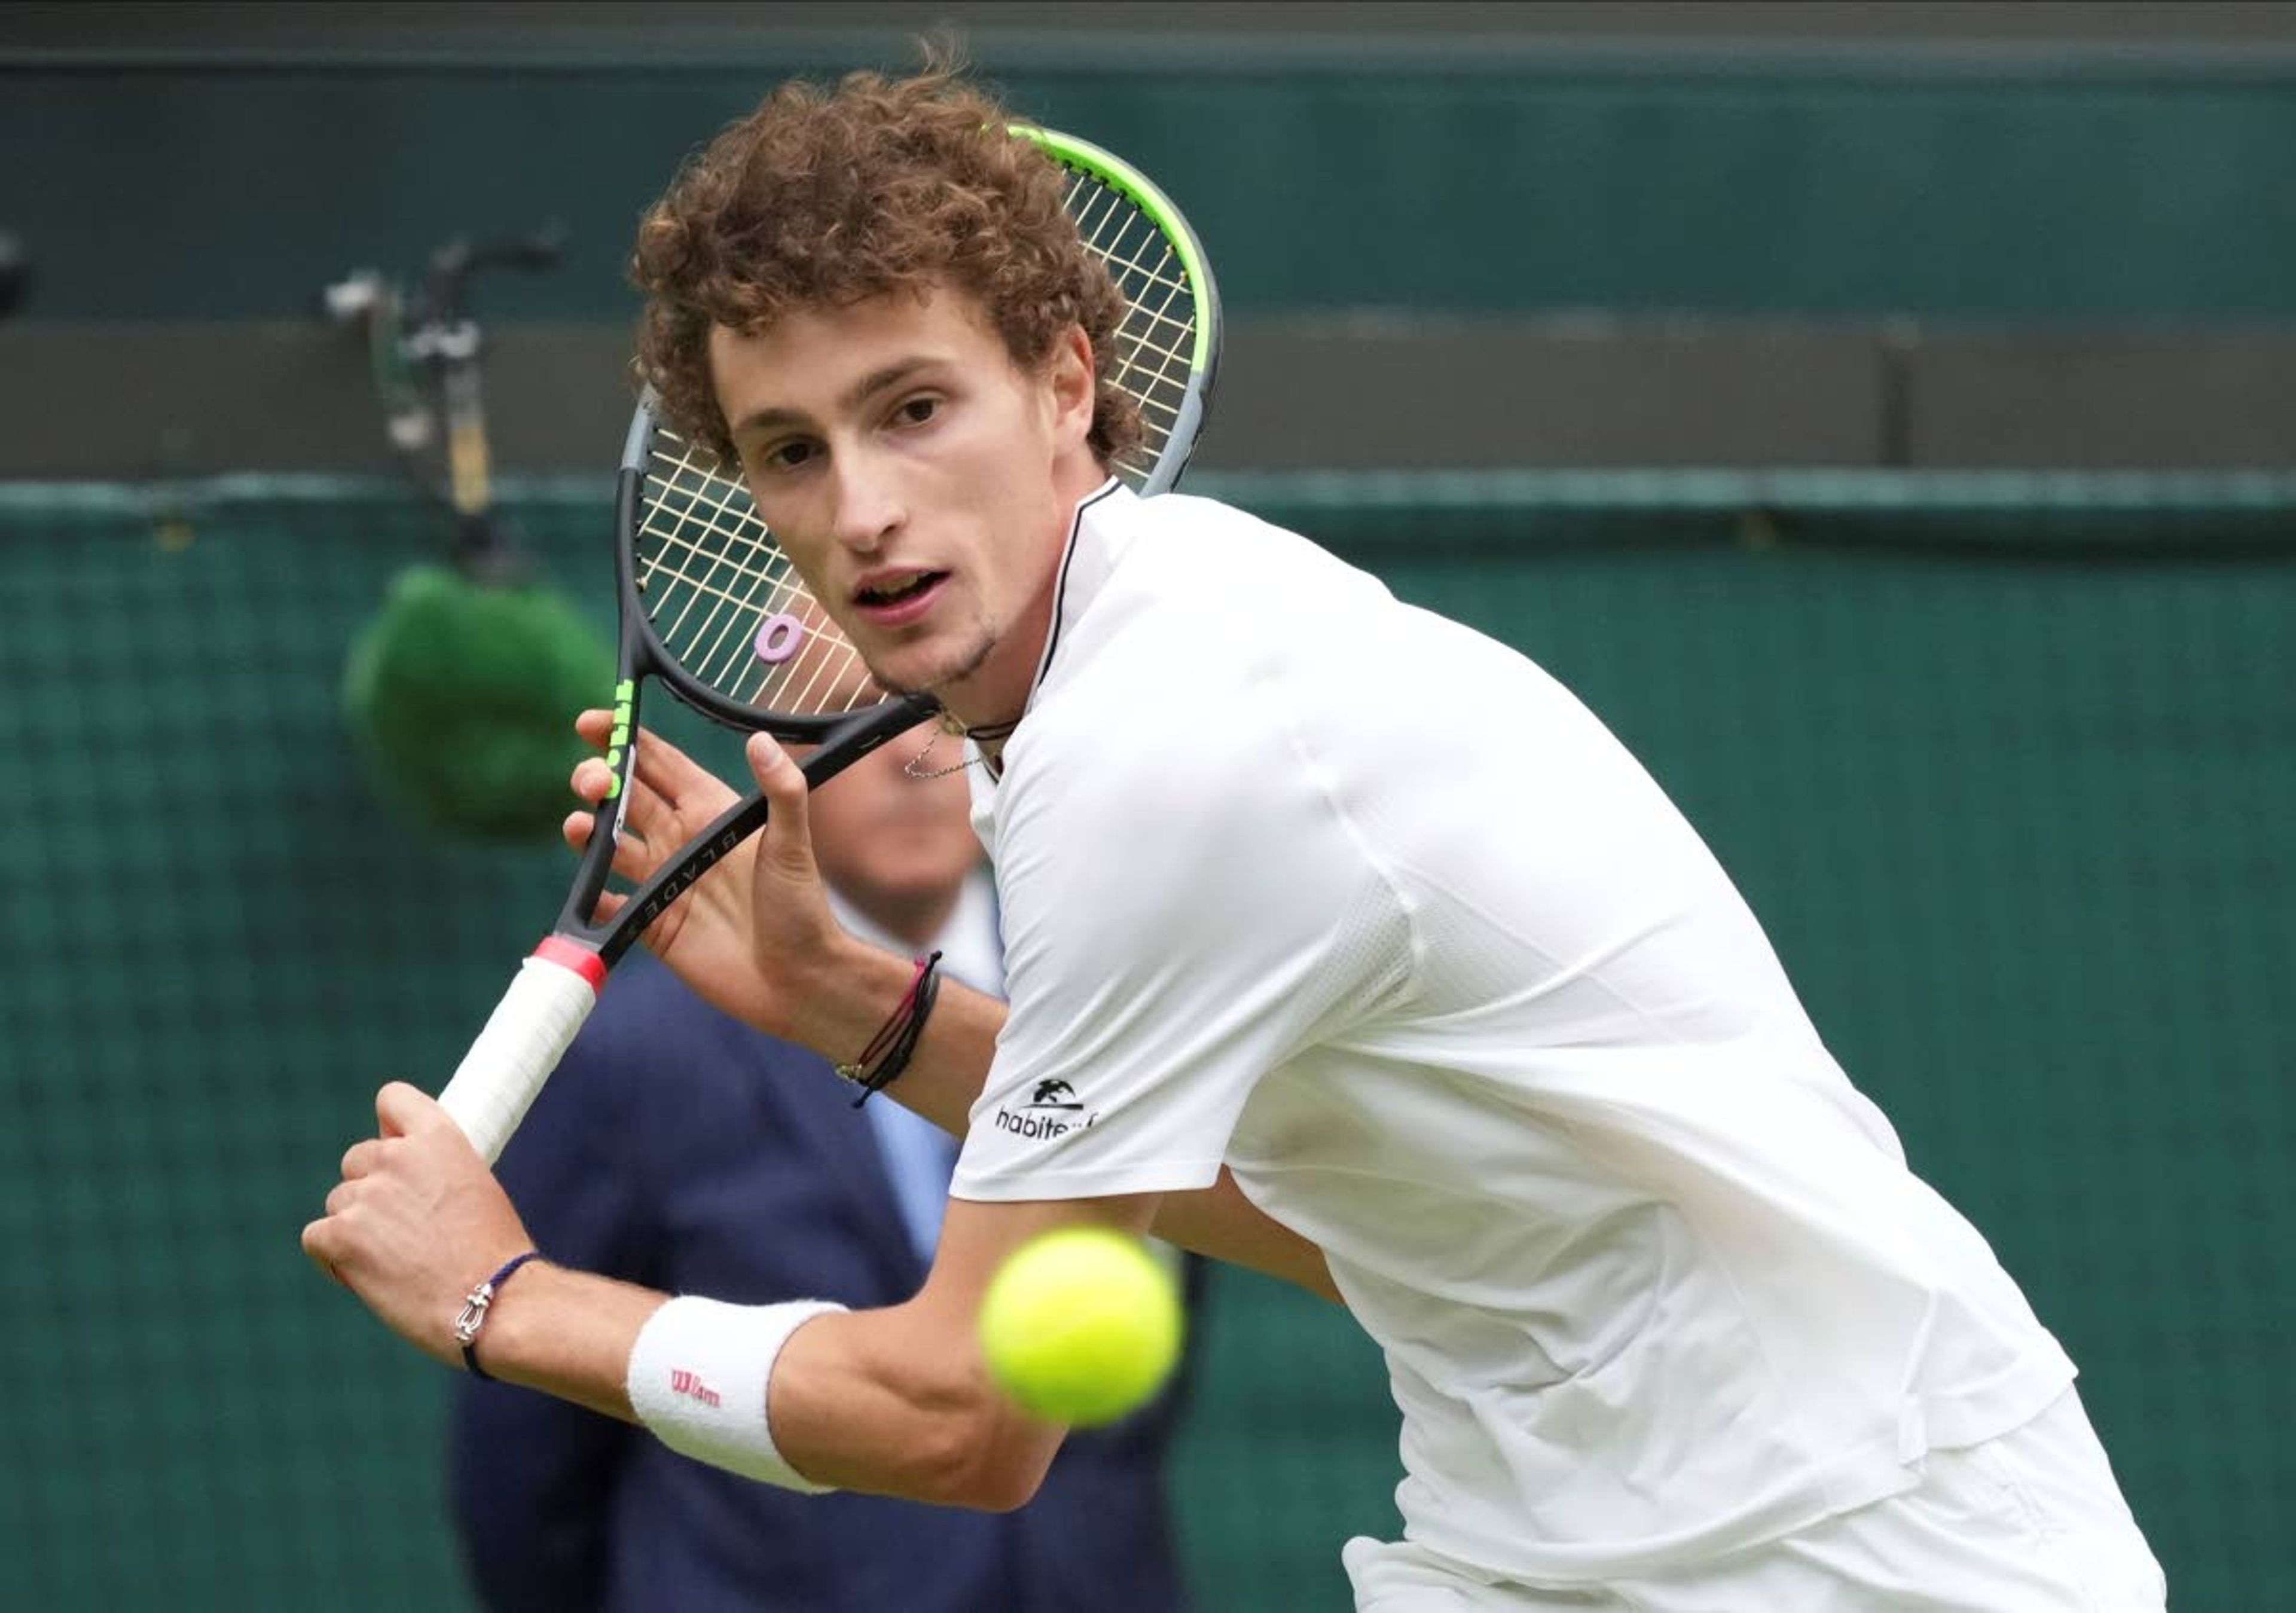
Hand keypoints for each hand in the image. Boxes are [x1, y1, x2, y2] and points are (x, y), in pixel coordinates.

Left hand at [301, 1083, 534, 1365]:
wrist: (497, 1303)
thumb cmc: (494, 1256)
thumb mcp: (474, 1187)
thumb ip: (432, 1169)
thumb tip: (392, 1175)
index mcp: (439, 1136)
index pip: (391, 1099)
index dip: (390, 1130)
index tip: (400, 1159)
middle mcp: (397, 1156)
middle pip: (356, 1160)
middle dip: (371, 1192)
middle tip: (404, 1233)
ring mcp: (366, 1195)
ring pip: (338, 1203)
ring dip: (356, 1230)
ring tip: (396, 1264)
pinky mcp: (342, 1235)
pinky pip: (316, 1238)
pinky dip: (334, 1259)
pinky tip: (368, 1278)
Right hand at [564, 711, 856, 1045]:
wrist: (799, 980)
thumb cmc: (802, 908)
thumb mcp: (792, 844)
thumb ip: (781, 792)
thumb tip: (761, 739)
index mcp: (710, 812)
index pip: (660, 765)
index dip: (625, 740)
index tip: (592, 722)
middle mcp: (682, 841)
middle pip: (625, 798)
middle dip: (598, 780)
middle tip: (589, 781)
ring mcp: (664, 882)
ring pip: (610, 845)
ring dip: (588, 830)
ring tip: (580, 825)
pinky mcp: (653, 924)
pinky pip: (610, 905)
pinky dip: (593, 898)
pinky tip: (588, 893)